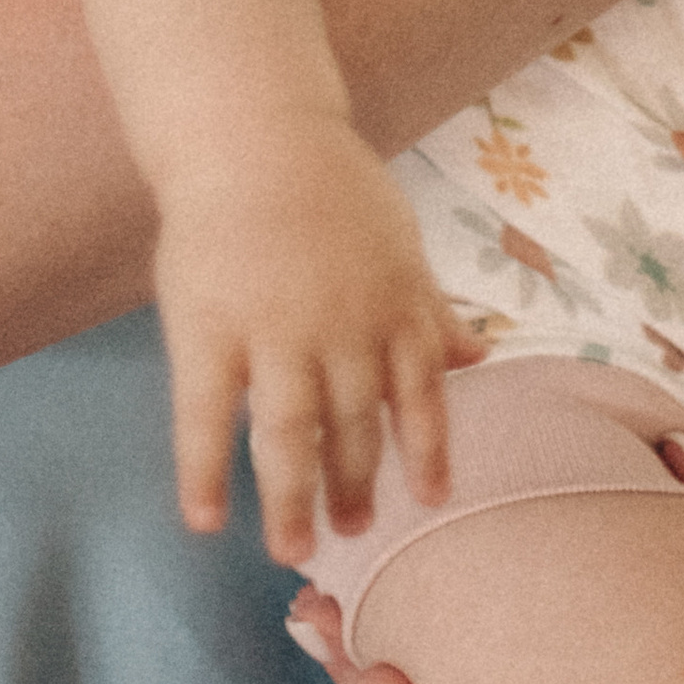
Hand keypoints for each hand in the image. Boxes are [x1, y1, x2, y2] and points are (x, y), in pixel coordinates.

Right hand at [155, 118, 481, 566]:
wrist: (251, 133)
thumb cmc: (328, 189)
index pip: (422, 393)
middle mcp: (340, 328)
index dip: (429, 450)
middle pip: (353, 425)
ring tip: (292, 550)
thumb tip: (481, 358)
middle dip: (355, 486)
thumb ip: (430, 308)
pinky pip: (205, 415)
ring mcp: (272, 332)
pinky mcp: (206, 331)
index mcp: (393, 305)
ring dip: (292, 500)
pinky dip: (203, 471)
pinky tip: (204, 520)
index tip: (434, 504)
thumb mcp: (399, 243)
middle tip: (352, 535)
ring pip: (288, 435)